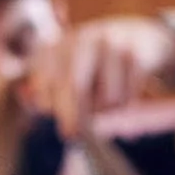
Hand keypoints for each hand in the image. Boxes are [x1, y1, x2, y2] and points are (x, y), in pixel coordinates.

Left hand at [31, 15, 174, 139]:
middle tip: (72, 136)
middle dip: (72, 117)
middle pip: (74, 87)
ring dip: (105, 111)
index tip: (48, 111)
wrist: (145, 38)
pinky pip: (127, 97)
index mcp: (61, 43)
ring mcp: (113, 44)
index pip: (45, 78)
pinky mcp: (137, 55)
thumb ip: (45, 88)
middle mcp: (84, 38)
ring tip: (106, 99)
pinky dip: (125, 104)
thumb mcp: (68, 70)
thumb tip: (29, 100)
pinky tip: (126, 90)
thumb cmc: (97, 65)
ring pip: (105, 99)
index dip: (46, 101)